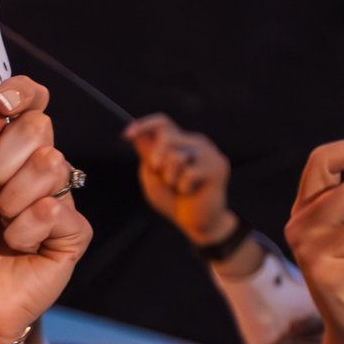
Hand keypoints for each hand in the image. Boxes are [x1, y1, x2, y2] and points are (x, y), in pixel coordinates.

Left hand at [0, 78, 90, 343]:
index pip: (27, 105)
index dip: (21, 93)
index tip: (4, 100)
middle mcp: (30, 172)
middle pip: (40, 127)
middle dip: (2, 159)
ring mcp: (54, 200)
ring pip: (52, 164)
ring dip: (11, 199)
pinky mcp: (72, 233)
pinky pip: (58, 208)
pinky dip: (27, 229)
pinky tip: (16, 248)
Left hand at [125, 114, 235, 247]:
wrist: (195, 221)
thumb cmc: (172, 199)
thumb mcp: (152, 177)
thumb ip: (147, 156)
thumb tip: (136, 135)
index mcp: (180, 142)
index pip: (162, 123)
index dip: (143, 125)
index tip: (125, 135)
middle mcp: (196, 142)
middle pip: (166, 136)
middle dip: (155, 159)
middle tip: (161, 175)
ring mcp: (209, 153)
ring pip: (176, 156)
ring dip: (169, 177)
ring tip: (178, 186)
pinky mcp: (218, 166)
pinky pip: (189, 173)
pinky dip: (183, 188)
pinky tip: (191, 192)